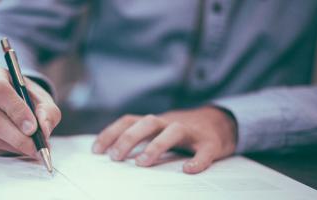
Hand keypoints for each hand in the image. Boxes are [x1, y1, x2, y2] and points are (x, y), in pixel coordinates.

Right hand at [0, 65, 60, 156]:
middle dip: (17, 137)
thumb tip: (43, 128)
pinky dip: (4, 150)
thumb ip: (47, 112)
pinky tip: (16, 146)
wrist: (11, 104)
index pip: (0, 91)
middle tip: (36, 147)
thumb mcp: (42, 100)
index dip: (17, 111)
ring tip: (31, 148)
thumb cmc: (26, 99)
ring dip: (13, 145)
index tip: (33, 128)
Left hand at [92, 106, 236, 173]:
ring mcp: (192, 131)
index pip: (129, 121)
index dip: (111, 133)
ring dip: (156, 145)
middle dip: (129, 138)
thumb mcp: (158, 130)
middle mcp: (170, 122)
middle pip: (147, 122)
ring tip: (142, 163)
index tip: (96, 150)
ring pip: (173, 131)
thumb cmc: (182, 132)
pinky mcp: (211, 143)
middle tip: (115, 157)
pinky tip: (188, 170)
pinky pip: (204, 151)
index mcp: (155, 122)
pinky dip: (198, 160)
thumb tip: (111, 154)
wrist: (220, 122)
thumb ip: (140, 138)